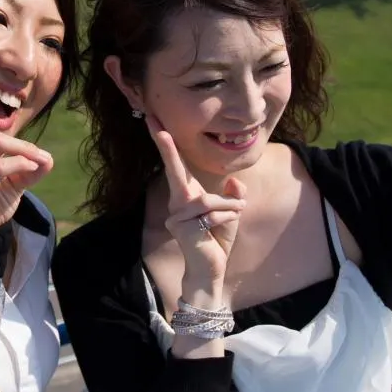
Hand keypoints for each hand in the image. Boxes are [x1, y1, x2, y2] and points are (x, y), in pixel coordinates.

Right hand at [146, 114, 246, 282]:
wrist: (210, 270)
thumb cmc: (217, 240)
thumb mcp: (232, 213)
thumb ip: (234, 196)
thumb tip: (234, 183)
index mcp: (186, 195)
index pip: (175, 166)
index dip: (165, 144)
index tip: (154, 121)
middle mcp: (177, 203)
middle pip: (174, 172)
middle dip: (166, 147)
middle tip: (155, 123)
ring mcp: (177, 216)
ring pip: (207, 200)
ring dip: (229, 206)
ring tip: (238, 213)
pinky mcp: (183, 229)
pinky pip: (211, 215)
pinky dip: (227, 218)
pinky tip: (226, 228)